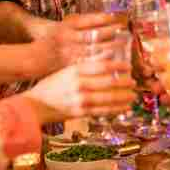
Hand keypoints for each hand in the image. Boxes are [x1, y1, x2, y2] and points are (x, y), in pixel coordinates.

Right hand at [22, 60, 136, 123]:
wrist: (35, 105)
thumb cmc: (50, 86)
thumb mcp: (66, 70)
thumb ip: (85, 65)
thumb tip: (107, 57)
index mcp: (75, 71)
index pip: (103, 66)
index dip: (118, 65)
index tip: (128, 66)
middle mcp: (79, 84)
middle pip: (109, 81)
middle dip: (125, 82)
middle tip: (133, 82)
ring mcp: (81, 100)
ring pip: (109, 98)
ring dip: (124, 97)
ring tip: (132, 96)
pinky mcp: (81, 113)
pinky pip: (103, 111)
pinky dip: (116, 109)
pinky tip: (124, 107)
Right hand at [49, 13, 123, 65]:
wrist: (36, 57)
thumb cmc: (53, 39)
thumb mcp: (64, 26)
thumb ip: (81, 23)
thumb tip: (106, 19)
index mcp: (66, 26)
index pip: (87, 20)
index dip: (102, 19)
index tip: (115, 18)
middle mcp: (68, 37)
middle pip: (93, 35)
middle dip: (109, 34)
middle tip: (124, 32)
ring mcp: (69, 52)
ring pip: (93, 49)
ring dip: (109, 48)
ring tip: (123, 46)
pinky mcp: (70, 64)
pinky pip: (89, 63)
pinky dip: (101, 62)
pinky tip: (113, 61)